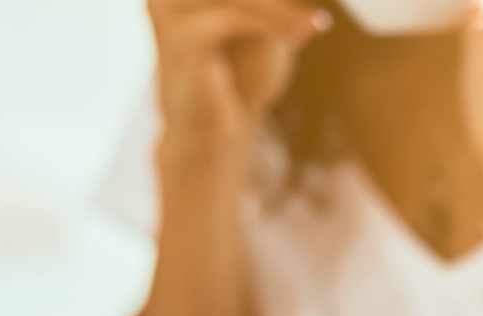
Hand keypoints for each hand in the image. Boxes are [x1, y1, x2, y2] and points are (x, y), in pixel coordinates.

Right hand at [147, 0, 328, 164]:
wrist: (215, 134)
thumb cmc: (239, 76)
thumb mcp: (263, 21)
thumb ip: (268, 0)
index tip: (313, 14)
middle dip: (276, 0)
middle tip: (316, 17)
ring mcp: (166, 7)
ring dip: (281, 10)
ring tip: (314, 25)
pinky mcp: (178, 37)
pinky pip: (236, 18)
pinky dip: (275, 25)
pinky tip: (302, 35)